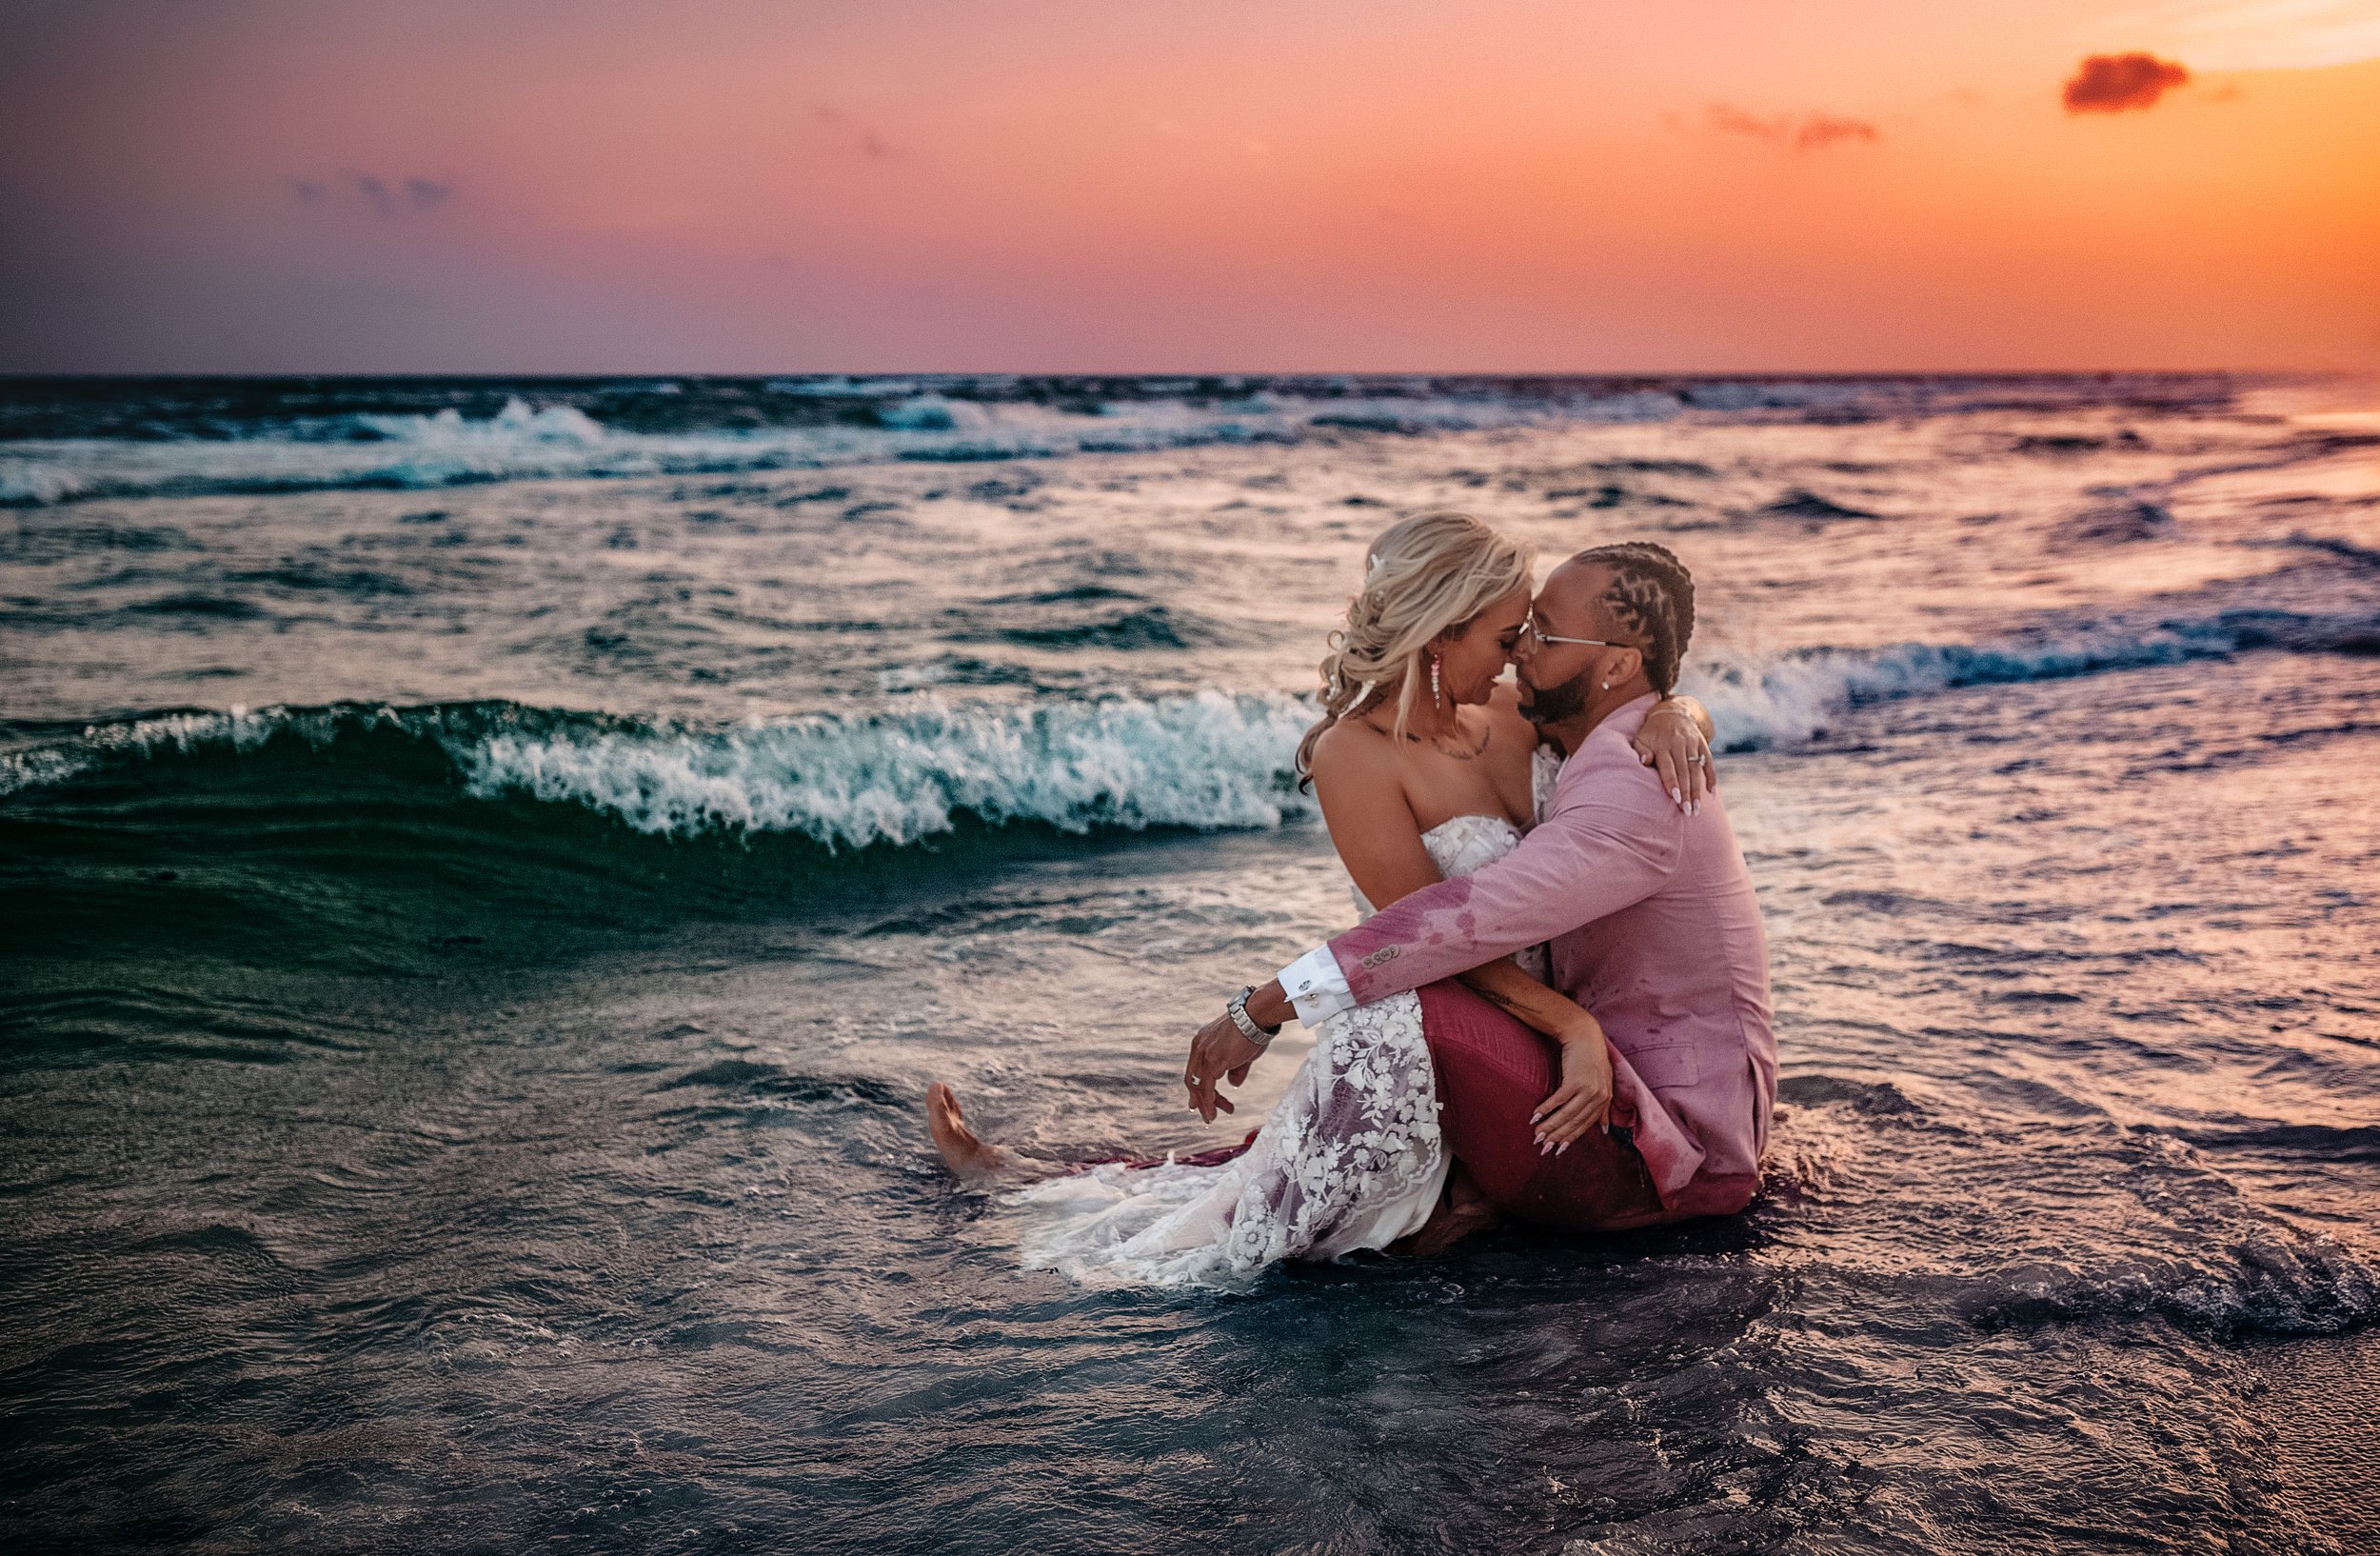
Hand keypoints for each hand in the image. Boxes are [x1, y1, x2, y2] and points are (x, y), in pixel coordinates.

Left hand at [1184, 1011, 1266, 1123]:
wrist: (1257, 1015)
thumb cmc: (1253, 1029)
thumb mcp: (1242, 1053)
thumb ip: (1235, 1069)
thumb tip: (1233, 1084)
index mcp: (1202, 1042)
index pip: (1195, 1070)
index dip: (1197, 1087)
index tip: (1201, 1101)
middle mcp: (1199, 1047)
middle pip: (1192, 1079)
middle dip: (1200, 1099)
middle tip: (1207, 1114)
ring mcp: (1204, 1054)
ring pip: (1197, 1086)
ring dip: (1205, 1104)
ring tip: (1212, 1118)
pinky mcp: (1212, 1061)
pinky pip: (1205, 1088)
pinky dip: (1207, 1103)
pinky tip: (1212, 1114)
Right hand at [1530, 1023, 1612, 1149]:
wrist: (1584, 1035)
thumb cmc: (1591, 1058)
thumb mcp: (1603, 1082)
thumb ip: (1603, 1108)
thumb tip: (1605, 1130)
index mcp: (1604, 1100)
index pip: (1586, 1125)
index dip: (1571, 1138)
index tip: (1558, 1149)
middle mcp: (1598, 1097)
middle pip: (1575, 1122)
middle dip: (1557, 1136)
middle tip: (1543, 1147)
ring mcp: (1588, 1089)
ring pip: (1566, 1114)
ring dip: (1549, 1126)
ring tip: (1536, 1135)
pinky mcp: (1575, 1080)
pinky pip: (1558, 1100)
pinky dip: (1545, 1110)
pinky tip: (1535, 1117)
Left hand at [1630, 704, 1715, 813]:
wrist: (1671, 712)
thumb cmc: (1651, 732)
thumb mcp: (1641, 738)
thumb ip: (1640, 750)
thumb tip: (1644, 761)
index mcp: (1663, 745)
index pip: (1668, 767)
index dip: (1672, 783)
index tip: (1676, 799)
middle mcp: (1679, 744)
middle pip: (1684, 772)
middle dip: (1687, 793)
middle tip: (1688, 811)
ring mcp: (1693, 743)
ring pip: (1697, 769)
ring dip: (1698, 790)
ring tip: (1698, 808)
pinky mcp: (1702, 743)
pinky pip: (1708, 762)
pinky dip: (1711, 777)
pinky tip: (1711, 792)